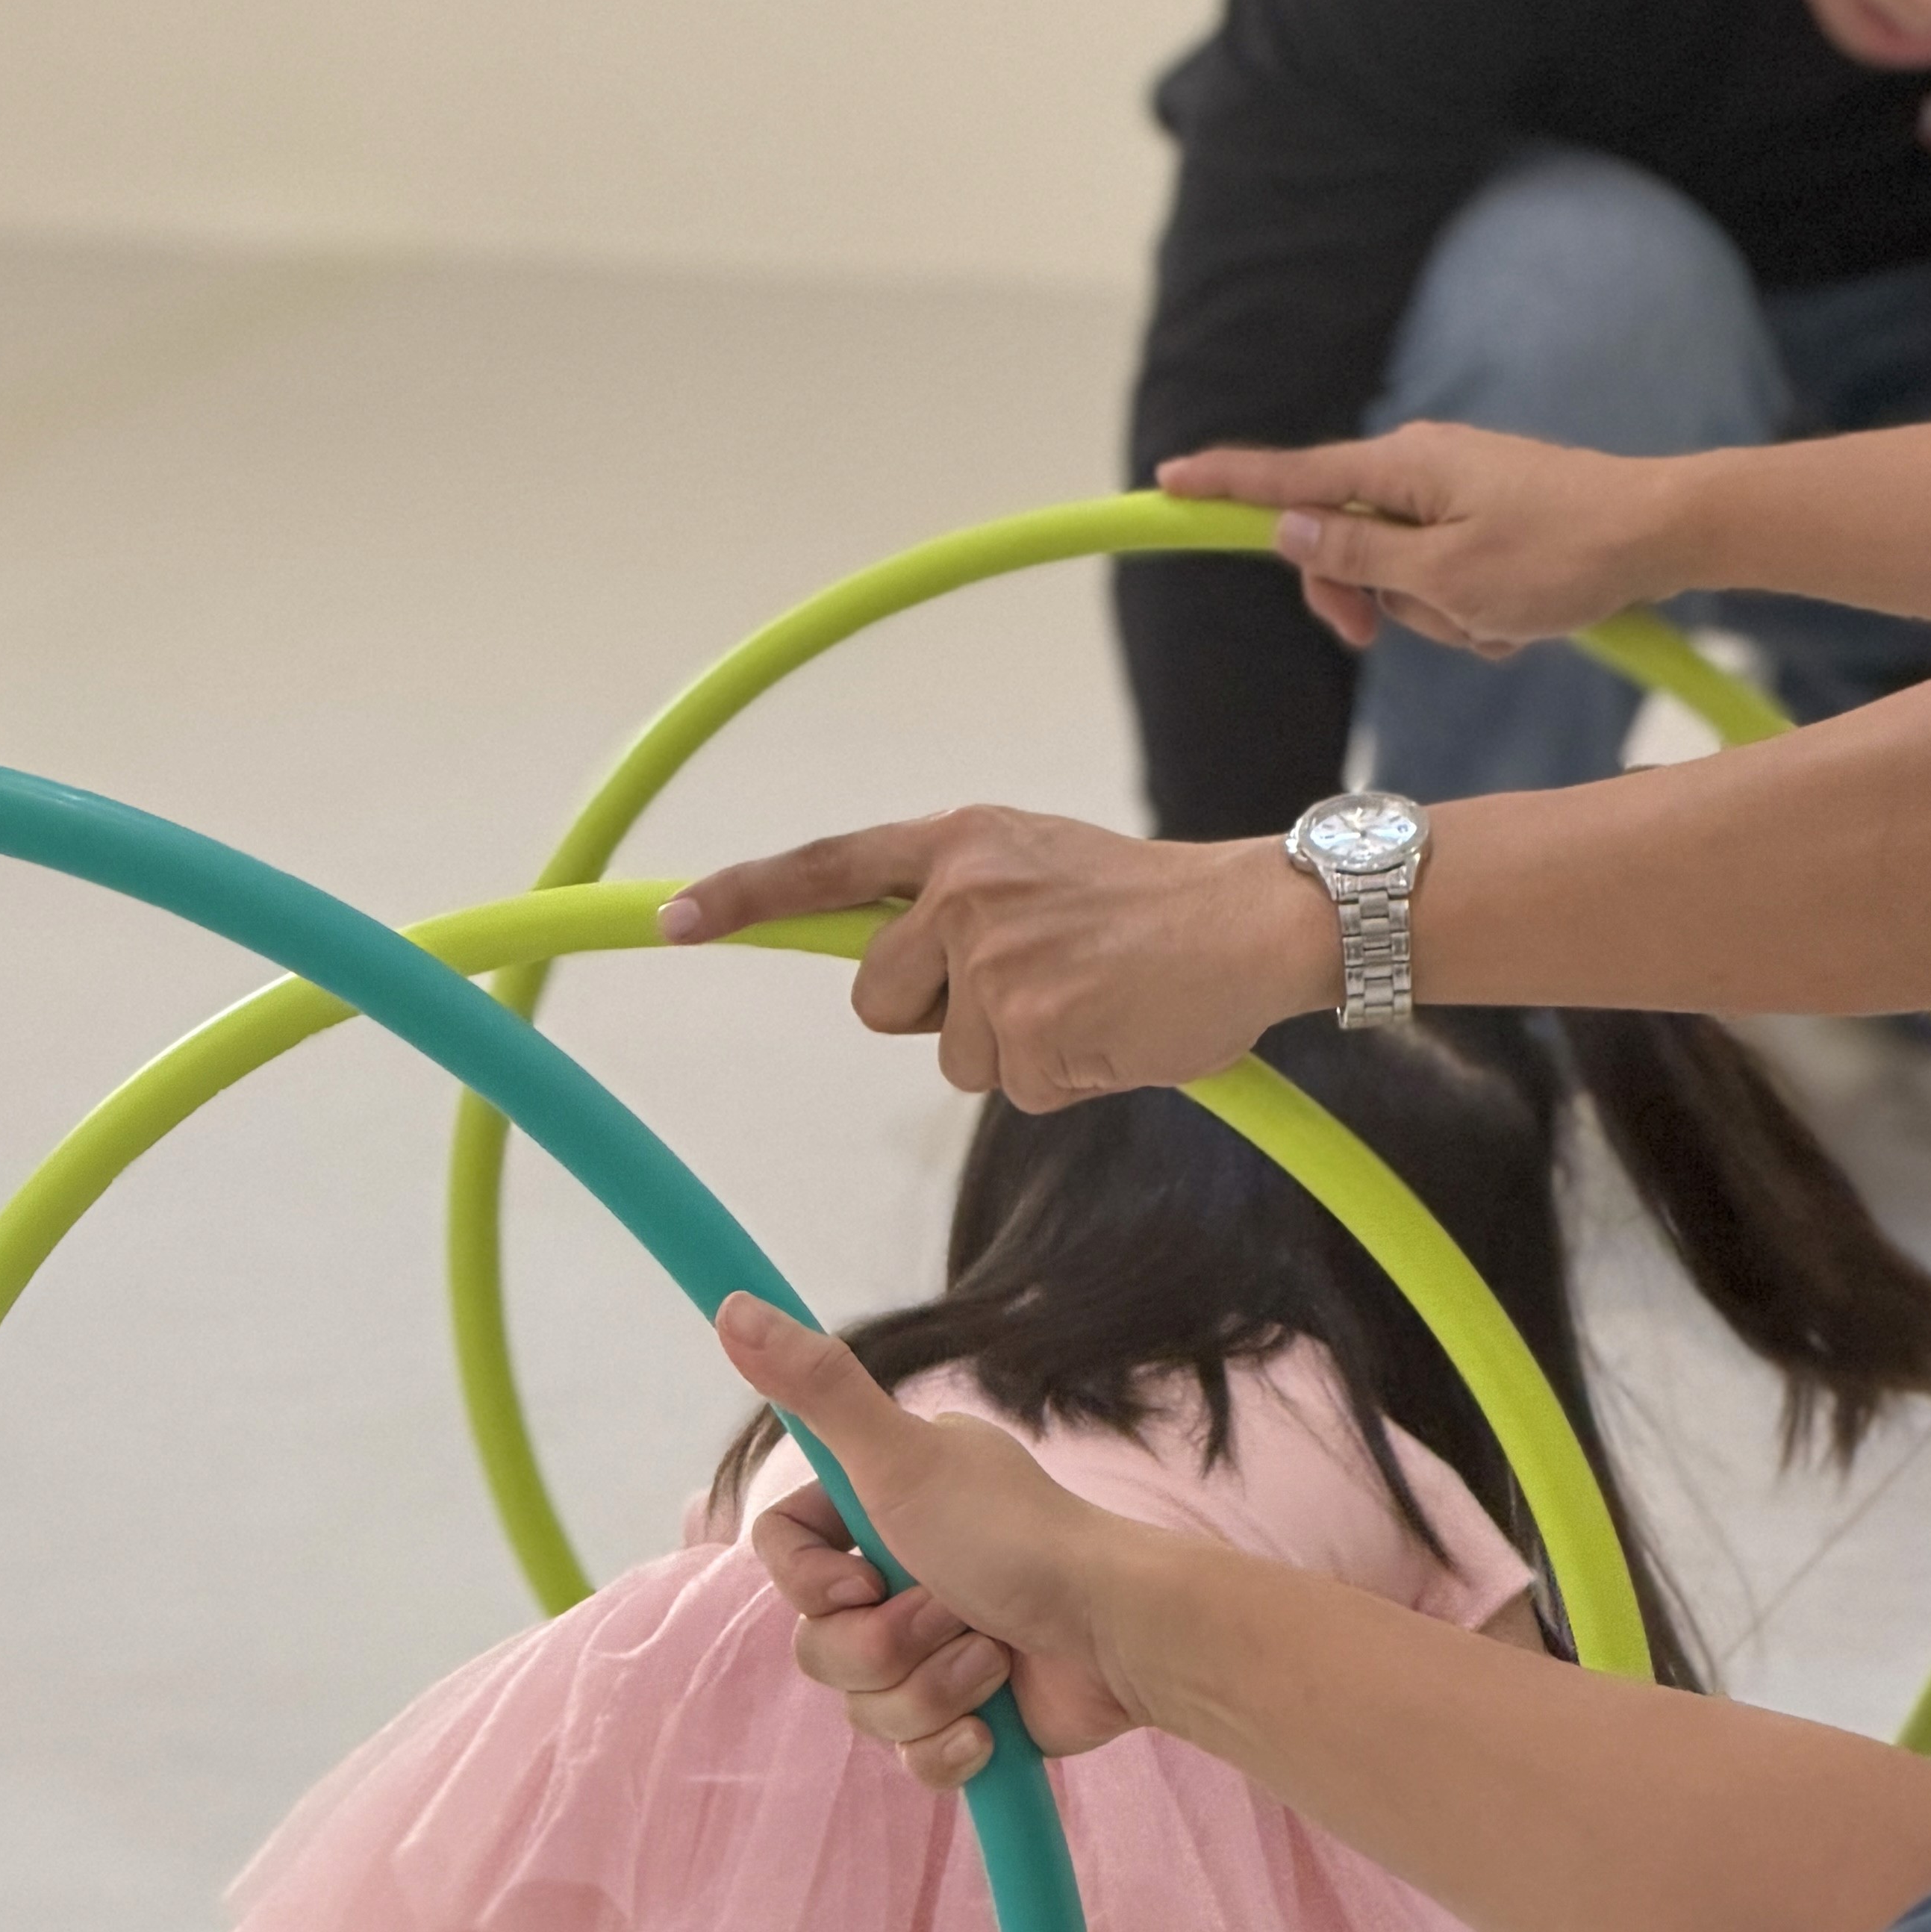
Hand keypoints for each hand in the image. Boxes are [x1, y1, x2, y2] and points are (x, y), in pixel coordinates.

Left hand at [658, 808, 1333, 1106]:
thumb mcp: (1038, 870)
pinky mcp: (1033, 1030)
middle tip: (1032, 987)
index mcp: (961, 842)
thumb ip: (955, 906)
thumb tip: (886, 978)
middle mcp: (963, 891)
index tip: (671, 920)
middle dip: (936, 1016)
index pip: (827, 867)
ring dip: (1015, 1052)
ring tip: (1088, 1001)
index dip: (743, 897)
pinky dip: (1066, 1078)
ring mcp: (995, 962)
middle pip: (876, 1000)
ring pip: (950, 1059)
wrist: (1259, 921)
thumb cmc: (1150, 910)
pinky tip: (1113, 1030)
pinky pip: (1017, 1089)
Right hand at [718, 1295, 1156, 1788]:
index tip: (859, 1578)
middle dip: (884, 1643)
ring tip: (991, 1658)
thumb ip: (816, 1387)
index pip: (782, 1557)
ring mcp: (931, 1651)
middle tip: (952, 1610)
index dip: (807, 1583)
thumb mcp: (901, 1456)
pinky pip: (908, 1758)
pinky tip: (994, 1723)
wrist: (1118, 1635)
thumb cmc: (1018, 1539)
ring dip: (928, 1688)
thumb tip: (732, 1305)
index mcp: (880, 1510)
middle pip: (816, 1643)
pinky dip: (953, 1744)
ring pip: (860, 1704)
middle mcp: (901, 1576)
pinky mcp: (964, 1719)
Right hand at [1157, 424, 1681, 657]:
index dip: (1225, 487)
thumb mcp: (1447, 575)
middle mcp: (1421, 470)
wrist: (1664, 535)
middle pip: (1338, 542)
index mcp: (1402, 468)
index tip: (1166, 480)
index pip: (1290, 479)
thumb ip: (1359, 556)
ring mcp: (1455, 495)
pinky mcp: (1485, 522)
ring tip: (1490, 619)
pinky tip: (1511, 619)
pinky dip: (1466, 612)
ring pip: (1395, 575)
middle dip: (1355, 598)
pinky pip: (1443, 582)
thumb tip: (1290, 530)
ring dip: (1429, 615)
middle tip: (1372, 639)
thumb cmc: (1561, 555)